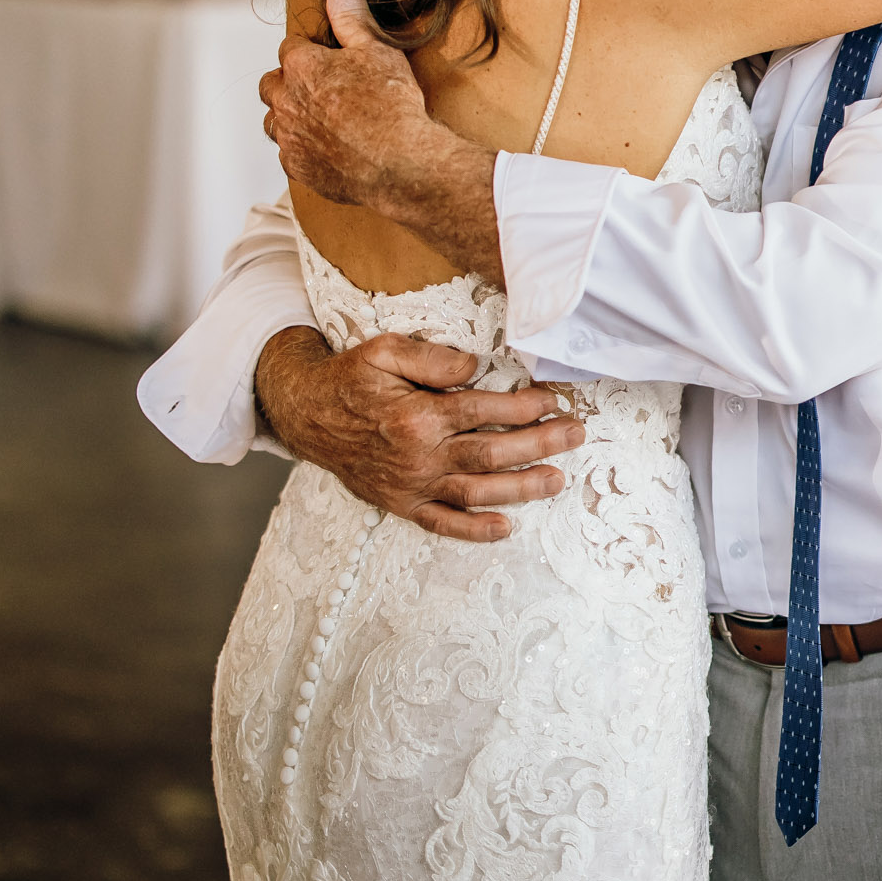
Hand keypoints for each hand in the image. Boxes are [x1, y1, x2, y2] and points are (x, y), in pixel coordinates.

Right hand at [255, 325, 585, 542]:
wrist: (306, 414)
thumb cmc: (350, 379)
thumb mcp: (384, 350)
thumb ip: (432, 357)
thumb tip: (476, 367)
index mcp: (417, 415)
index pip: (485, 411)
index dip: (524, 407)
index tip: (552, 400)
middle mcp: (419, 455)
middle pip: (492, 453)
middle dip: (540, 444)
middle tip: (575, 434)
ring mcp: (411, 484)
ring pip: (476, 491)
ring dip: (521, 488)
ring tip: (557, 480)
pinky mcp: (401, 504)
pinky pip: (441, 523)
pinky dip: (473, 530)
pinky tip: (504, 528)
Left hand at [261, 0, 442, 208]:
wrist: (402, 163)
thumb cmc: (392, 104)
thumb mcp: (377, 49)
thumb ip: (351, 16)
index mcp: (301, 67)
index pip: (289, 48)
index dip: (309, 52)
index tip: (328, 59)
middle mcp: (286, 101)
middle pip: (270, 85)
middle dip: (288, 83)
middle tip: (320, 88)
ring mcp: (289, 138)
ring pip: (274, 122)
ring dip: (290, 117)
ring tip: (321, 119)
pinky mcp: (299, 168)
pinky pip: (289, 154)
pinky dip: (303, 149)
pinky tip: (328, 149)